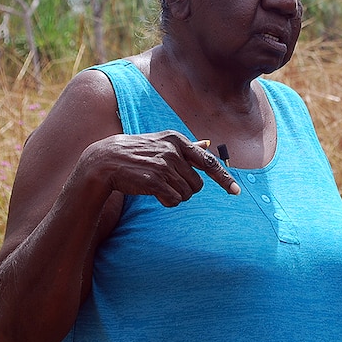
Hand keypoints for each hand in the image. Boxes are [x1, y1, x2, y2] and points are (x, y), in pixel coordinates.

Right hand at [84, 130, 239, 206]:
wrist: (105, 161)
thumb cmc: (136, 153)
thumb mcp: (162, 143)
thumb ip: (187, 146)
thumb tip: (207, 143)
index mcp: (177, 140)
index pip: (209, 162)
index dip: (224, 178)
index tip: (236, 192)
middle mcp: (173, 151)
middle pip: (197, 184)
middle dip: (186, 188)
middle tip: (167, 183)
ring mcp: (164, 165)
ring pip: (186, 194)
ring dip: (174, 195)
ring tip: (158, 186)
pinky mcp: (154, 180)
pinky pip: (173, 200)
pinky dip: (167, 201)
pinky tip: (155, 194)